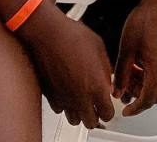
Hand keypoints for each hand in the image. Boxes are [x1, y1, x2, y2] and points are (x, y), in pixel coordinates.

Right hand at [17, 0, 114, 129]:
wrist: (47, 33)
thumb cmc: (72, 35)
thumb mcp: (98, 47)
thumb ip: (106, 69)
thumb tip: (107, 81)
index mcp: (97, 87)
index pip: (108, 114)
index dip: (108, 109)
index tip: (106, 103)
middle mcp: (81, 98)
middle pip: (91, 122)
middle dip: (95, 115)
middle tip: (94, 104)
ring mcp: (64, 99)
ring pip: (74, 120)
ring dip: (79, 112)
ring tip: (80, 98)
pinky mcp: (50, 96)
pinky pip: (59, 109)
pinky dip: (64, 104)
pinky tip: (66, 92)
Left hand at [113, 0, 156, 115]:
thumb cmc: (146, 19)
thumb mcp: (127, 48)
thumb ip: (122, 72)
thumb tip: (117, 88)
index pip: (146, 100)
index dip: (135, 108)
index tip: (126, 111)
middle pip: (154, 95)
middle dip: (138, 98)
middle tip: (124, 94)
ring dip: (144, 86)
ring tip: (129, 78)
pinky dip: (150, 75)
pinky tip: (139, 65)